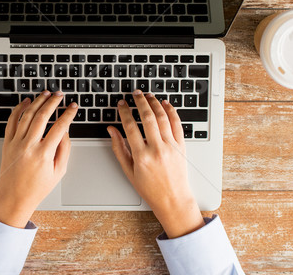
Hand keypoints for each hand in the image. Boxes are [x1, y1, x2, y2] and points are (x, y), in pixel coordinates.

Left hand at [0, 91, 77, 227]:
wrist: (14, 198)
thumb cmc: (37, 188)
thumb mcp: (59, 172)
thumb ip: (64, 150)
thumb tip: (66, 132)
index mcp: (43, 154)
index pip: (60, 127)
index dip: (68, 114)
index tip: (73, 107)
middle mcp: (28, 146)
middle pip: (42, 116)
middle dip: (52, 102)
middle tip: (59, 95)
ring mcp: (16, 143)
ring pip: (27, 115)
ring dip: (37, 102)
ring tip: (45, 94)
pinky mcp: (7, 143)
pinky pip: (12, 121)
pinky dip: (18, 109)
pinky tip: (26, 102)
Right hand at [107, 90, 204, 237]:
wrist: (173, 199)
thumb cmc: (150, 188)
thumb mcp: (128, 171)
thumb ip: (118, 148)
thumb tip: (111, 130)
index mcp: (141, 156)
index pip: (130, 126)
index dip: (124, 112)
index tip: (121, 104)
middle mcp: (157, 149)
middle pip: (147, 117)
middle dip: (140, 102)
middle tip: (135, 94)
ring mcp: (171, 146)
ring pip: (162, 117)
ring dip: (154, 103)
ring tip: (148, 96)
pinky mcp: (181, 146)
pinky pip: (177, 124)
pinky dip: (171, 111)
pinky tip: (165, 104)